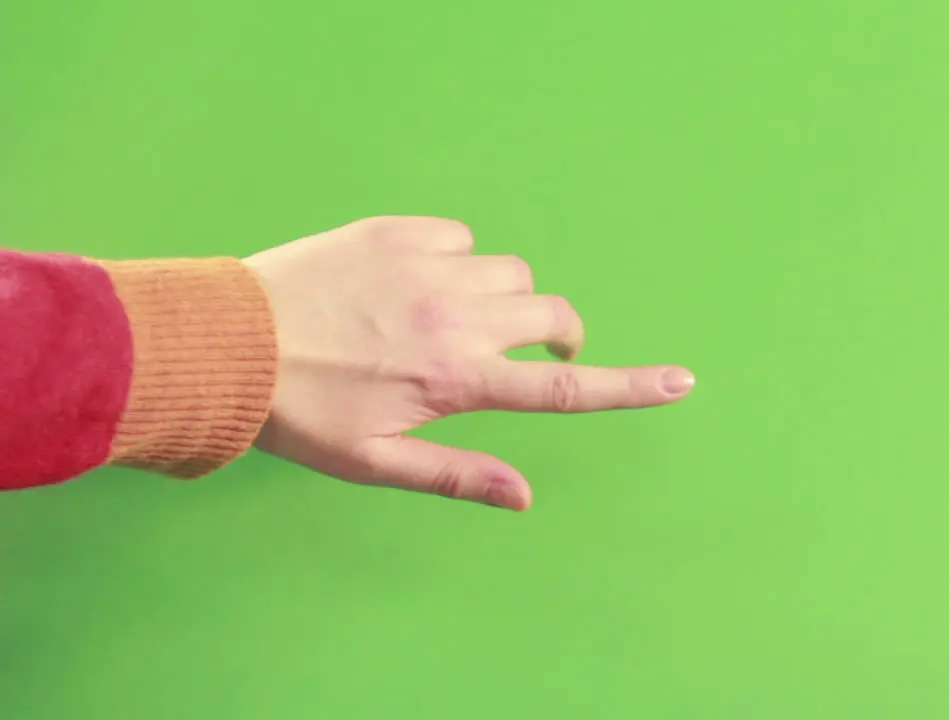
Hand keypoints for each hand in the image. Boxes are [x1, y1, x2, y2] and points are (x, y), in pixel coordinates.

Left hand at [242, 216, 693, 509]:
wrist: (228, 342)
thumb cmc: (301, 412)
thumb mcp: (377, 461)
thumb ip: (458, 474)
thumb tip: (525, 498)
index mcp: (457, 378)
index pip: (563, 387)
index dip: (631, 385)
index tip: (682, 380)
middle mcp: (455, 317)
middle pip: (552, 314)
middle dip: (556, 333)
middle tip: (527, 349)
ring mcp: (428, 266)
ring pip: (509, 272)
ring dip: (502, 296)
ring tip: (450, 316)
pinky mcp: (398, 230)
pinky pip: (462, 236)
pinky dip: (456, 257)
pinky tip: (413, 279)